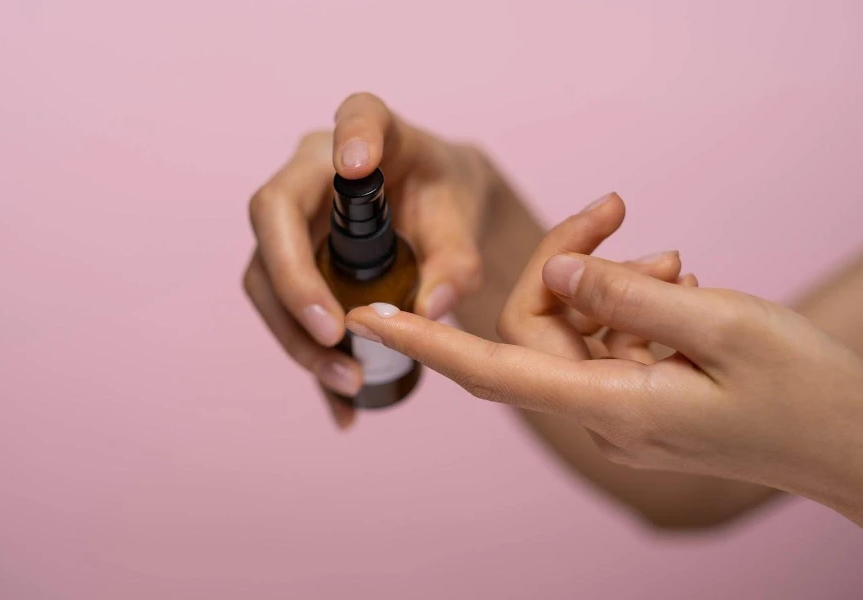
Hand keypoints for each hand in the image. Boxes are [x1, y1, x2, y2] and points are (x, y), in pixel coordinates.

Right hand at [244, 93, 491, 426]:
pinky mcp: (289, 258)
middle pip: (274, 215)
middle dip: (295, 282)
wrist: (434, 212)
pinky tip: (340, 403)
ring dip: (295, 335)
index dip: (351, 135)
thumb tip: (429, 309)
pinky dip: (306, 357)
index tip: (355, 162)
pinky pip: (281, 309)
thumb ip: (458, 262)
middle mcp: (317, 168)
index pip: (358, 116)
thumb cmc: (447, 202)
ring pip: (263, 273)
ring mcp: (294, 215)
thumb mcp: (465, 226)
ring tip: (348, 381)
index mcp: (374, 132)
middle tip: (335, 336)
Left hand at [345, 197, 862, 525]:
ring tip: (680, 263)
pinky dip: (633, 304)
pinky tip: (679, 283)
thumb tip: (559, 270)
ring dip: (616, 282)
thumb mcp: (723, 325)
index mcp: (610, 404)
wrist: (851, 444)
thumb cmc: (802, 392)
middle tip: (621, 211)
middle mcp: (600, 412)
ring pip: (578, 326)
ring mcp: (619, 408)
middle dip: (570, 259)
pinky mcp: (640, 397)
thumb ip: (630, 295)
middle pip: (540, 323)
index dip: (425, 341)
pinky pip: (609, 340)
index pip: (491, 368)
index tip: (368, 316)